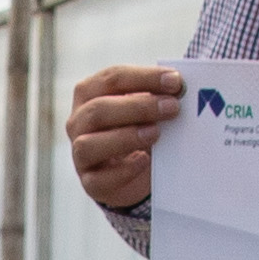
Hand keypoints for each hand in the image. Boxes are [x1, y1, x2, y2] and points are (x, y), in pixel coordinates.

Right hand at [66, 61, 184, 213]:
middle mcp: (78, 122)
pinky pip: (100, 179)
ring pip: (89, 144)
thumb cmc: (137, 128)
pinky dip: (123, 170)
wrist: (132, 171)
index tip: (175, 81)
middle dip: (138, 107)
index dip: (144, 78)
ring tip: (156, 133)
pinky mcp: (91, 182)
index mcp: (89, 93)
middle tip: (172, 107)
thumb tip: (180, 88)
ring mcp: (80, 154)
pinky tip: (144, 160)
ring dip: (126, 137)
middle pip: (98, 109)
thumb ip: (157, 95)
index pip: (112, 79)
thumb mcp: (144, 108)